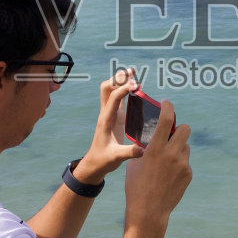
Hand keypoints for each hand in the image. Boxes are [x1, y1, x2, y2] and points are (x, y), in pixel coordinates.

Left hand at [70, 67, 144, 185]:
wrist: (95, 164)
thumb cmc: (103, 160)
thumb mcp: (116, 158)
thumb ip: (129, 152)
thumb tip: (142, 149)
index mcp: (106, 120)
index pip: (113, 98)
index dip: (123, 89)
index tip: (136, 86)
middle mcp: (106, 113)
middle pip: (107, 88)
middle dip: (118, 78)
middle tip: (133, 73)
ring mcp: (109, 114)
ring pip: (110, 90)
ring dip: (120, 81)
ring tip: (134, 74)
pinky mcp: (114, 117)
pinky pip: (118, 98)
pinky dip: (124, 90)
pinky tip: (135, 88)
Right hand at [124, 99, 191, 225]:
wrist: (148, 212)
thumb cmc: (136, 187)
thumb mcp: (134, 163)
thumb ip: (144, 149)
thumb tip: (148, 139)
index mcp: (156, 148)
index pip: (166, 119)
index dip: (168, 107)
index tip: (166, 103)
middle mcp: (172, 154)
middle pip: (185, 128)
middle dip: (178, 128)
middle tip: (171, 132)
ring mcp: (183, 165)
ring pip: (185, 146)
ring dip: (178, 147)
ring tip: (166, 159)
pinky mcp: (188, 174)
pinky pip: (185, 162)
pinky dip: (178, 163)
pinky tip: (168, 175)